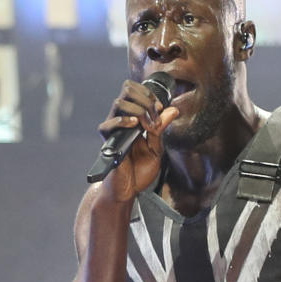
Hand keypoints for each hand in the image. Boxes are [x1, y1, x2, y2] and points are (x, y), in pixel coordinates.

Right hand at [97, 79, 178, 200]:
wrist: (130, 190)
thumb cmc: (140, 172)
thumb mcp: (156, 148)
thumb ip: (161, 128)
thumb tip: (173, 110)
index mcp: (133, 120)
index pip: (135, 91)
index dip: (149, 94)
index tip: (160, 108)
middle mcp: (122, 121)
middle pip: (126, 91)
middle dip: (145, 99)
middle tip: (155, 114)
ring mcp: (114, 131)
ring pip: (119, 103)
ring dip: (138, 109)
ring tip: (147, 124)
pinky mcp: (108, 142)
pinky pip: (108, 125)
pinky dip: (123, 121)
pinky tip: (134, 124)